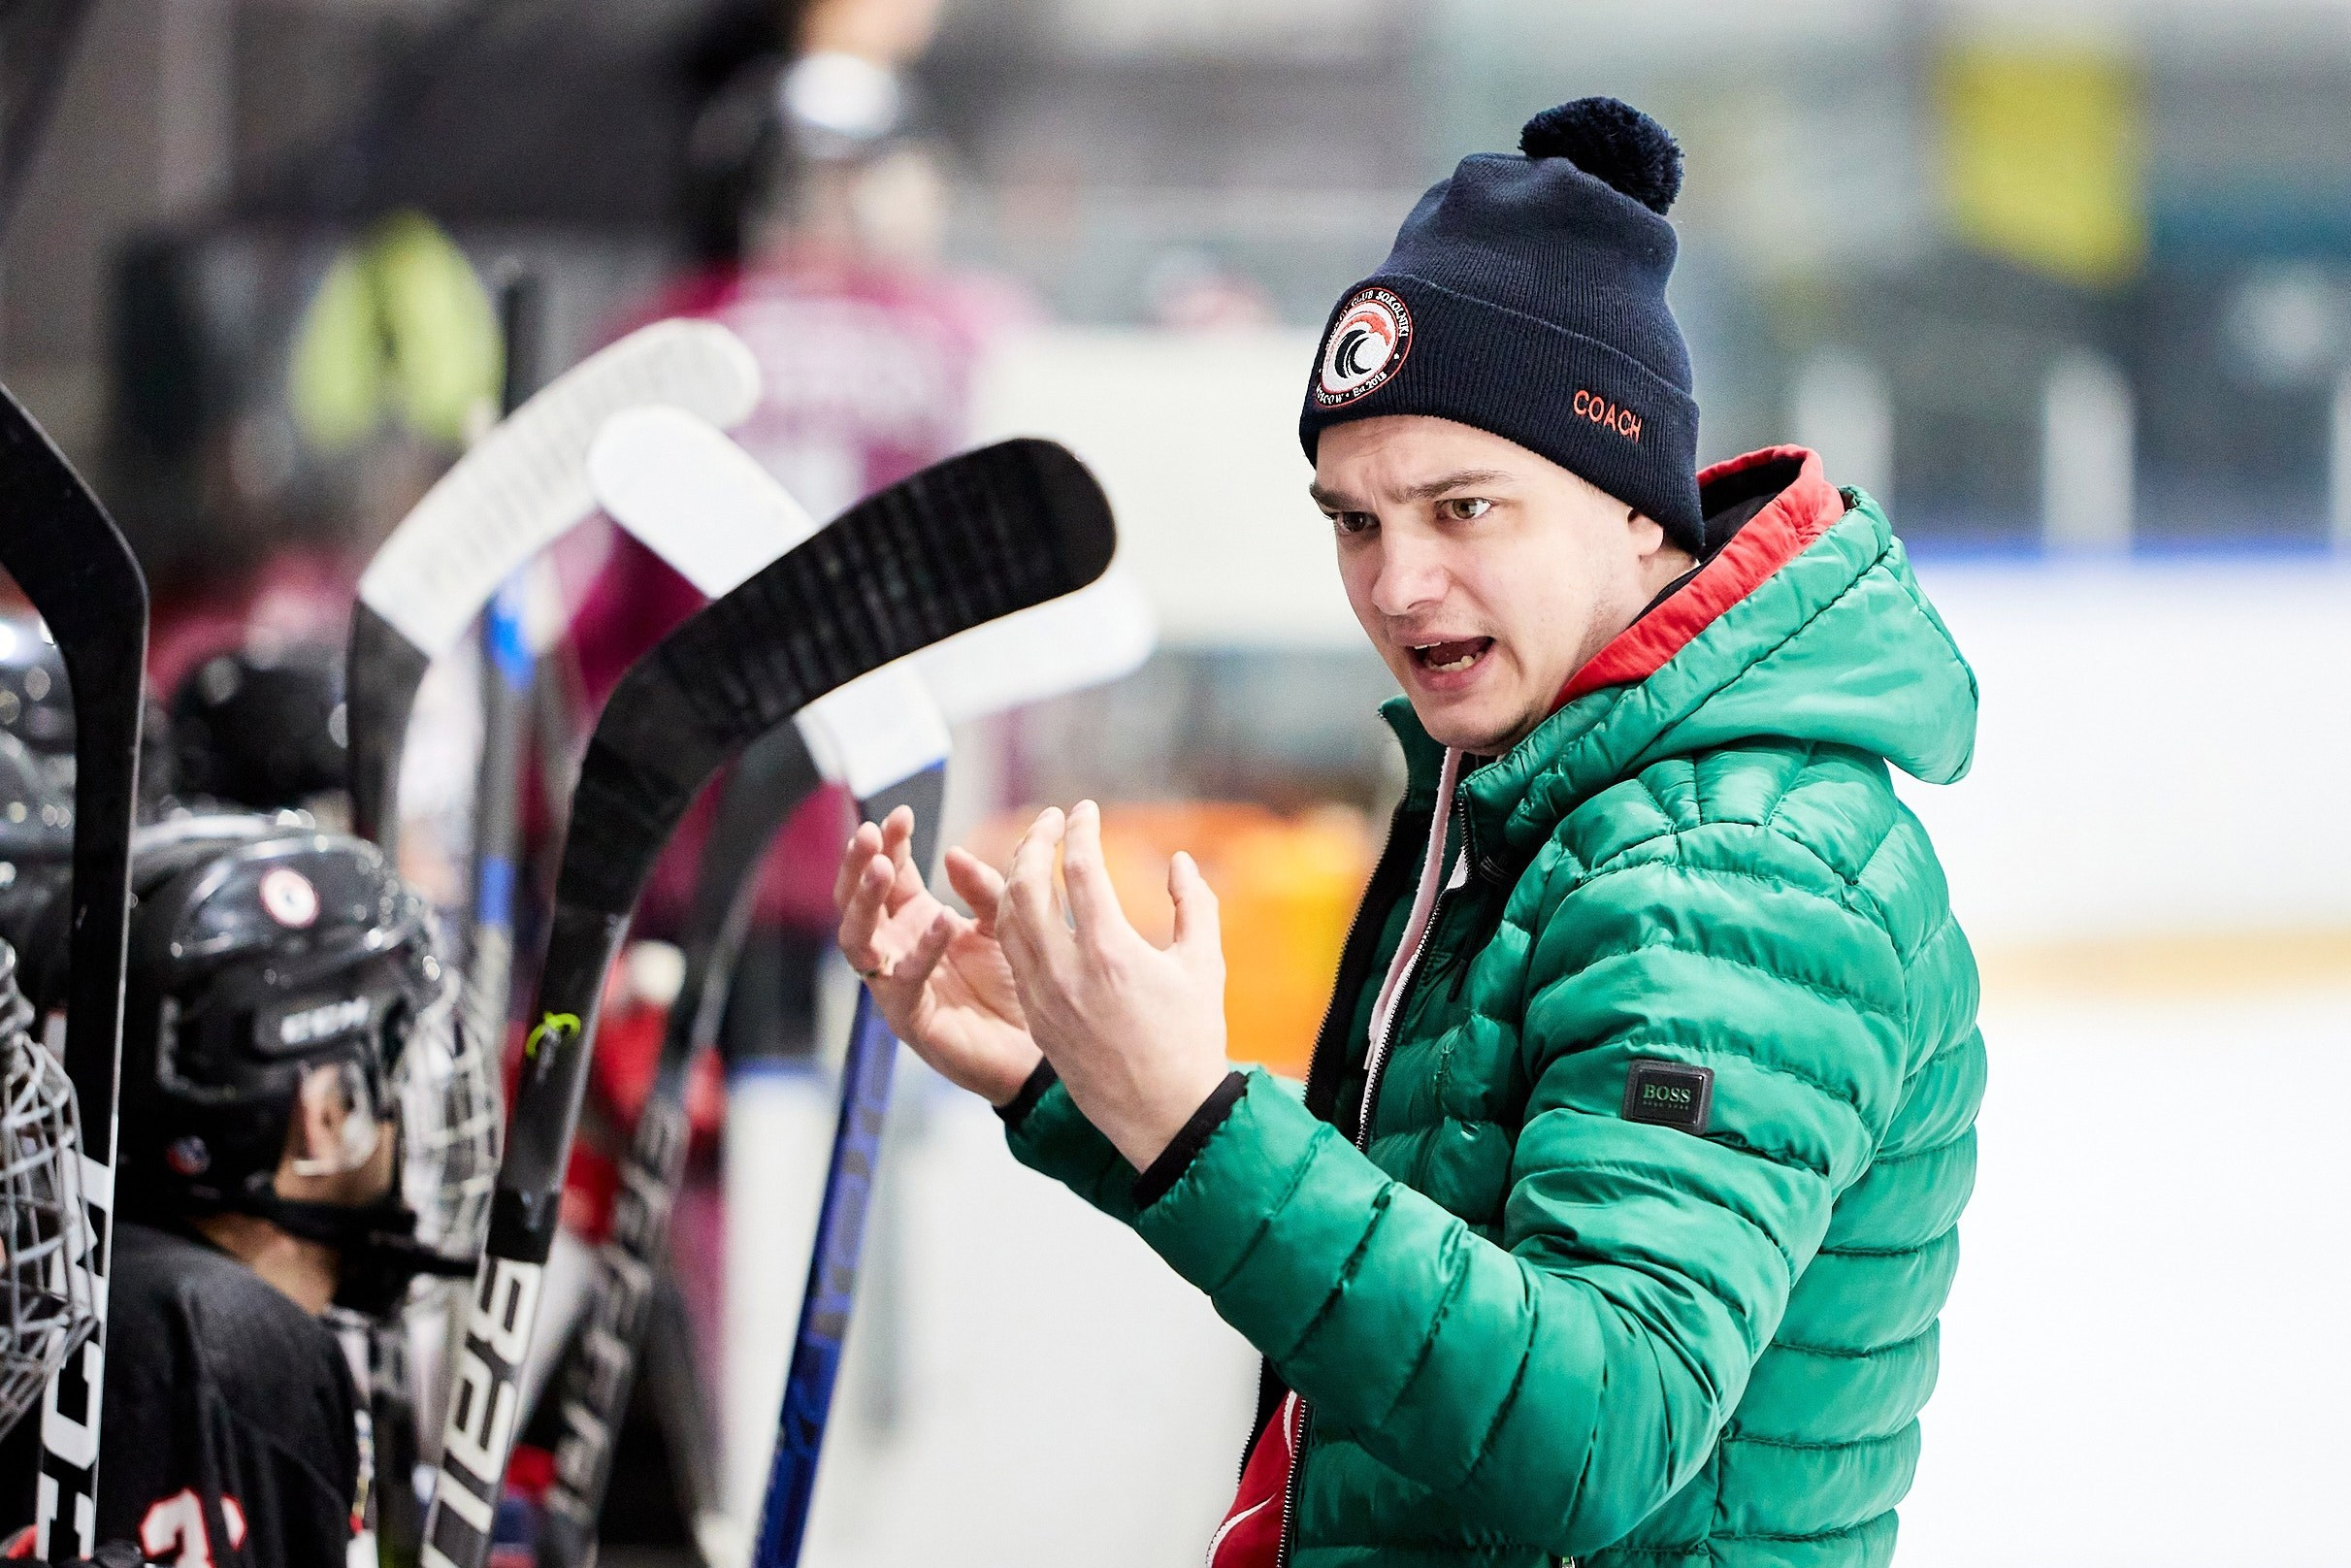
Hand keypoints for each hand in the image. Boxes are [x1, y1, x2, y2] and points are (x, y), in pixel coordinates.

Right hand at [835, 807, 1039, 1104]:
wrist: (1038, 1049)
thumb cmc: (1016, 984)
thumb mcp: (1004, 921)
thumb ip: (982, 888)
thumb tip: (952, 854)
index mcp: (915, 920)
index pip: (889, 873)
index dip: (890, 843)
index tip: (901, 814)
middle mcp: (897, 949)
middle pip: (856, 901)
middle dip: (859, 864)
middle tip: (871, 833)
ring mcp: (896, 985)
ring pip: (857, 939)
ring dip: (866, 901)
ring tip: (883, 867)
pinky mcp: (909, 1019)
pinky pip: (900, 982)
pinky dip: (919, 950)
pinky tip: (941, 922)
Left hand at [994, 800, 1231, 1170]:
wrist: (1164, 1115)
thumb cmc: (1192, 1040)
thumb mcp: (1205, 965)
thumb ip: (1195, 904)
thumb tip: (1180, 861)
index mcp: (1111, 951)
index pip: (1082, 868)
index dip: (1081, 830)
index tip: (1085, 809)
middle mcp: (1067, 969)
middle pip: (1029, 885)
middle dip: (1035, 842)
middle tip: (1051, 822)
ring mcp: (1044, 995)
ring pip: (1008, 918)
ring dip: (1016, 877)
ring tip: (1035, 854)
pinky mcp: (1036, 1016)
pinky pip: (1010, 954)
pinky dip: (1012, 917)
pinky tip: (1027, 903)